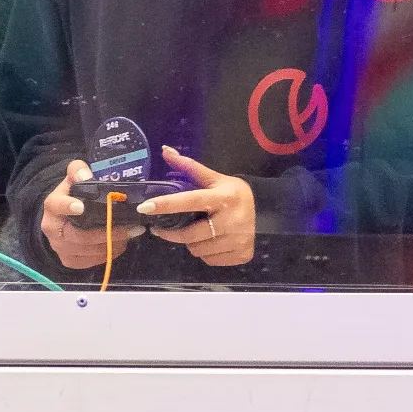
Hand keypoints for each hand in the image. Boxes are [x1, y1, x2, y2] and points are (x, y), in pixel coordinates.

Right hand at [40, 157, 142, 273]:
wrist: (61, 220)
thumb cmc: (72, 196)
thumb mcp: (73, 180)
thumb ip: (78, 171)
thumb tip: (86, 175)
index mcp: (52, 206)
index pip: (57, 206)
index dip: (68, 207)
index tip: (81, 207)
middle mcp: (52, 230)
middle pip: (80, 235)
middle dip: (108, 232)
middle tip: (132, 227)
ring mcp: (60, 248)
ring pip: (90, 250)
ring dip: (114, 243)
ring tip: (133, 233)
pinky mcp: (70, 261)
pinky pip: (93, 260)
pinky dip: (110, 252)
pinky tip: (121, 243)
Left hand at [139, 148, 256, 268]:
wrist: (267, 210)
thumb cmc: (234, 194)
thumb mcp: (214, 179)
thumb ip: (189, 167)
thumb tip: (166, 151)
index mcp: (223, 198)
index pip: (190, 201)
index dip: (166, 204)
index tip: (145, 207)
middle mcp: (232, 220)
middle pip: (190, 235)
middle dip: (176, 233)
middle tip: (167, 228)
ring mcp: (239, 240)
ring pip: (198, 250)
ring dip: (192, 243)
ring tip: (199, 232)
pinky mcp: (242, 255)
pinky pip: (210, 260)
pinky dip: (206, 252)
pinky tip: (213, 241)